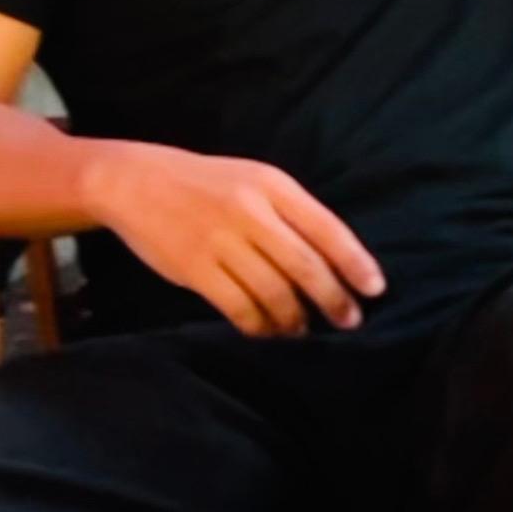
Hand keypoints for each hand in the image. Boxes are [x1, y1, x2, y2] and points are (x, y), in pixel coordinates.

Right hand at [84, 143, 386, 336]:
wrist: (136, 181)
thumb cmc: (207, 184)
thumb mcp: (254, 180)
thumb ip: (290, 213)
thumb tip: (331, 260)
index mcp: (273, 186)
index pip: (327, 228)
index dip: (355, 262)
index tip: (375, 289)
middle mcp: (251, 211)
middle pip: (304, 265)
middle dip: (333, 298)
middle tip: (349, 321)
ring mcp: (221, 240)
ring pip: (273, 291)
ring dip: (294, 318)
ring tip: (303, 329)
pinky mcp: (194, 268)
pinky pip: (237, 306)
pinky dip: (258, 324)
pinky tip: (268, 331)